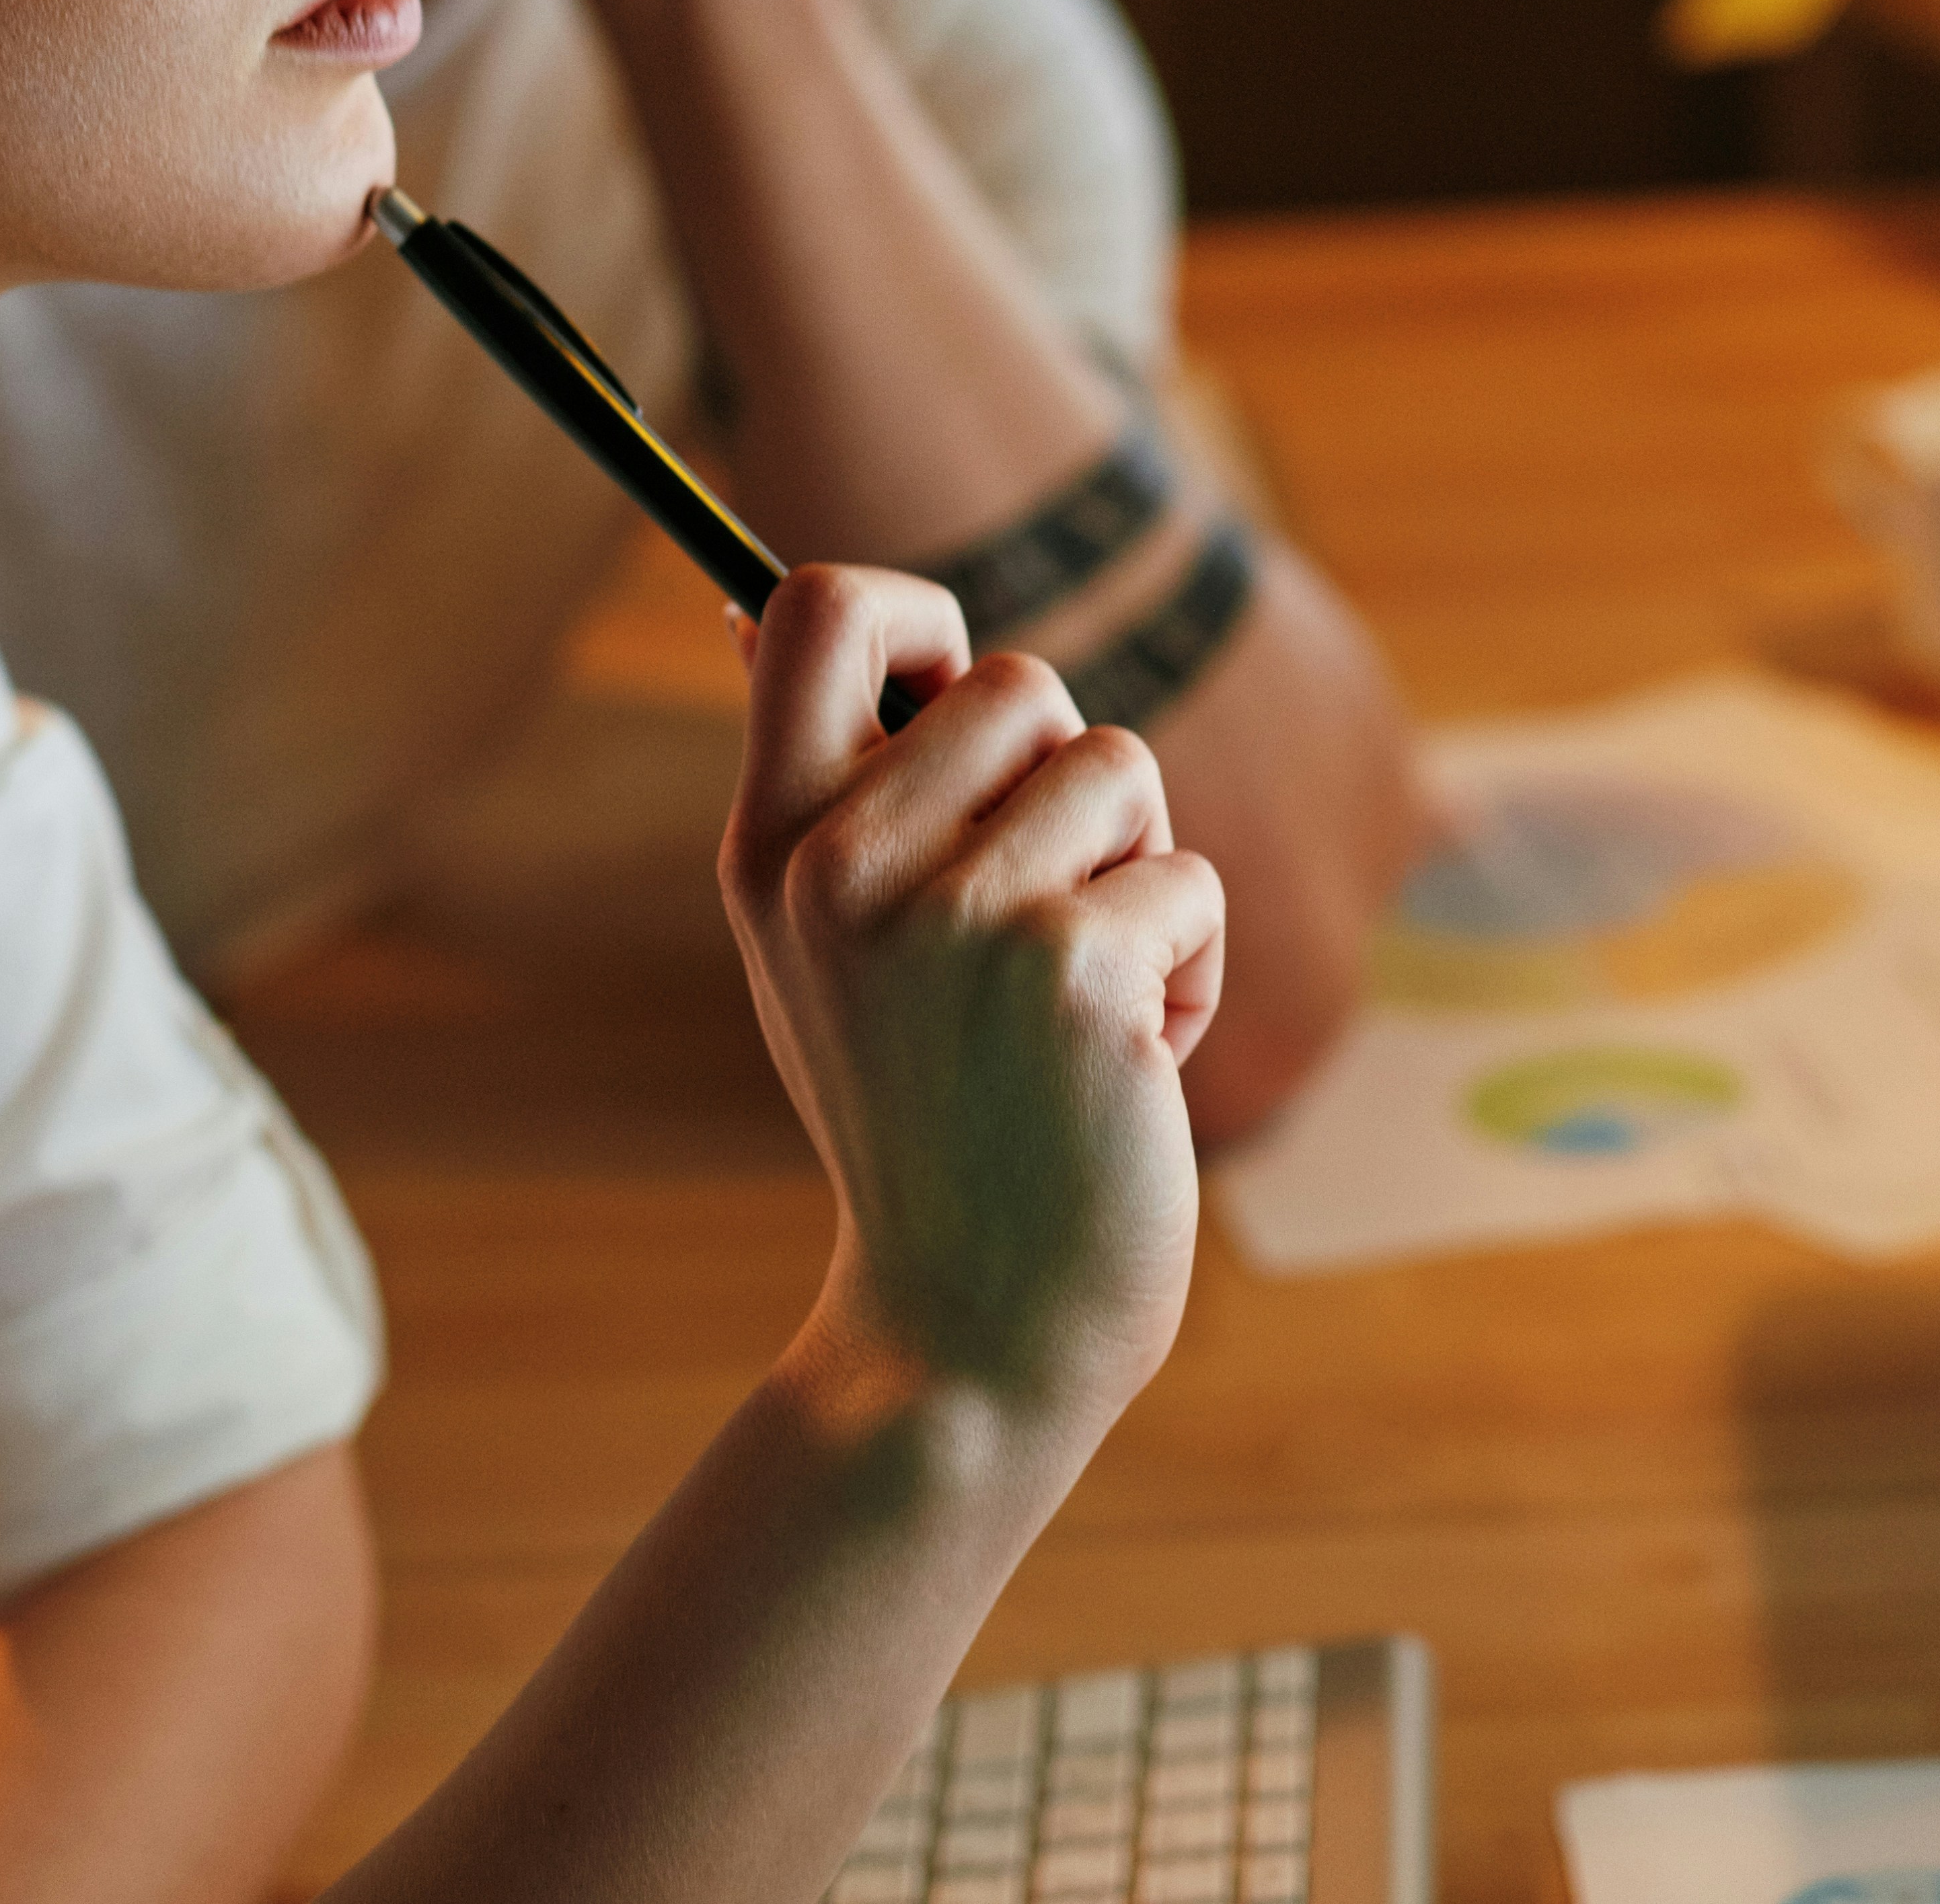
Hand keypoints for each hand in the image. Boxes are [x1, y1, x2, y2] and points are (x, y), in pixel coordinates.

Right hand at [721, 566, 1218, 1441]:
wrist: (972, 1333)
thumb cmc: (920, 1121)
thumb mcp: (820, 945)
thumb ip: (819, 786)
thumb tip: (749, 608)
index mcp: (771, 848)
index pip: (821, 607)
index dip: (921, 625)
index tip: (953, 721)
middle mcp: (844, 868)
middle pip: (1021, 679)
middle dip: (1070, 786)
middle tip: (1039, 916)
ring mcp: (957, 917)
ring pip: (1121, 766)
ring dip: (1138, 876)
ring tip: (1082, 1001)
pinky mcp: (1074, 971)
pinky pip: (1190, 882)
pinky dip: (1189, 971)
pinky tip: (1127, 1067)